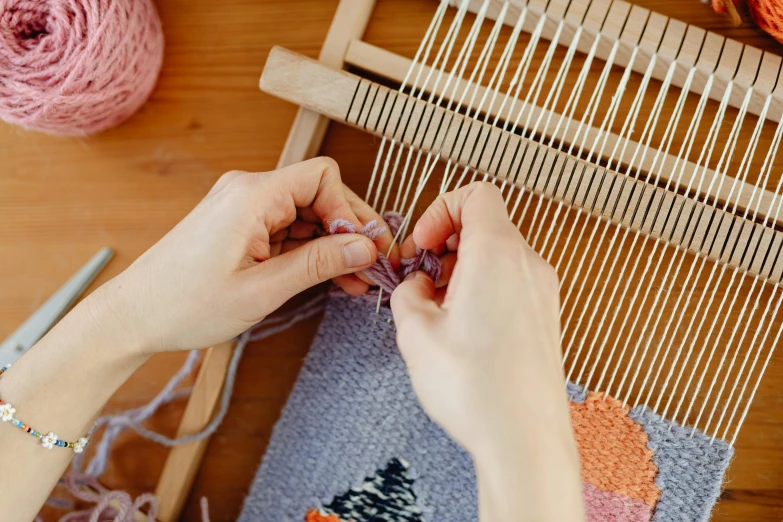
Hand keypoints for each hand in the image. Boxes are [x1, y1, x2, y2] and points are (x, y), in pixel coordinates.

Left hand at [98, 157, 398, 352]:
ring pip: (306, 214)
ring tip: (354, 282)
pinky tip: (328, 277)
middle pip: (318, 194)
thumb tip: (365, 247)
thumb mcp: (262, 290)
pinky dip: (309, 251)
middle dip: (349, 230)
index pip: (322, 177)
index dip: (350, 210)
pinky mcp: (239, 225)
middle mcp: (247, 191)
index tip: (364, 248)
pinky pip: (287, 229)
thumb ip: (318, 264)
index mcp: (251, 195)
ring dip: (332, 245)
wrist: (133, 316)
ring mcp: (242, 207)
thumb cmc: (184, 304)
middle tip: (373, 268)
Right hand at [390, 182, 583, 520]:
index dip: (440, 211)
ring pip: (498, 256)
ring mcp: (543, 293)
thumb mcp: (415, 332)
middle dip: (446, 245)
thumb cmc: (476, 387)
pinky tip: (463, 332)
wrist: (524, 439)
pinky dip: (483, 291)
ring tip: (439, 313)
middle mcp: (529, 265)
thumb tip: (419, 285)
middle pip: (486, 225)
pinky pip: (511, 284)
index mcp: (498, 253)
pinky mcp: (545, 319)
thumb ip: (408, 293)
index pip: (476, 194)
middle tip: (422, 281)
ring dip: (463, 271)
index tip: (422, 247)